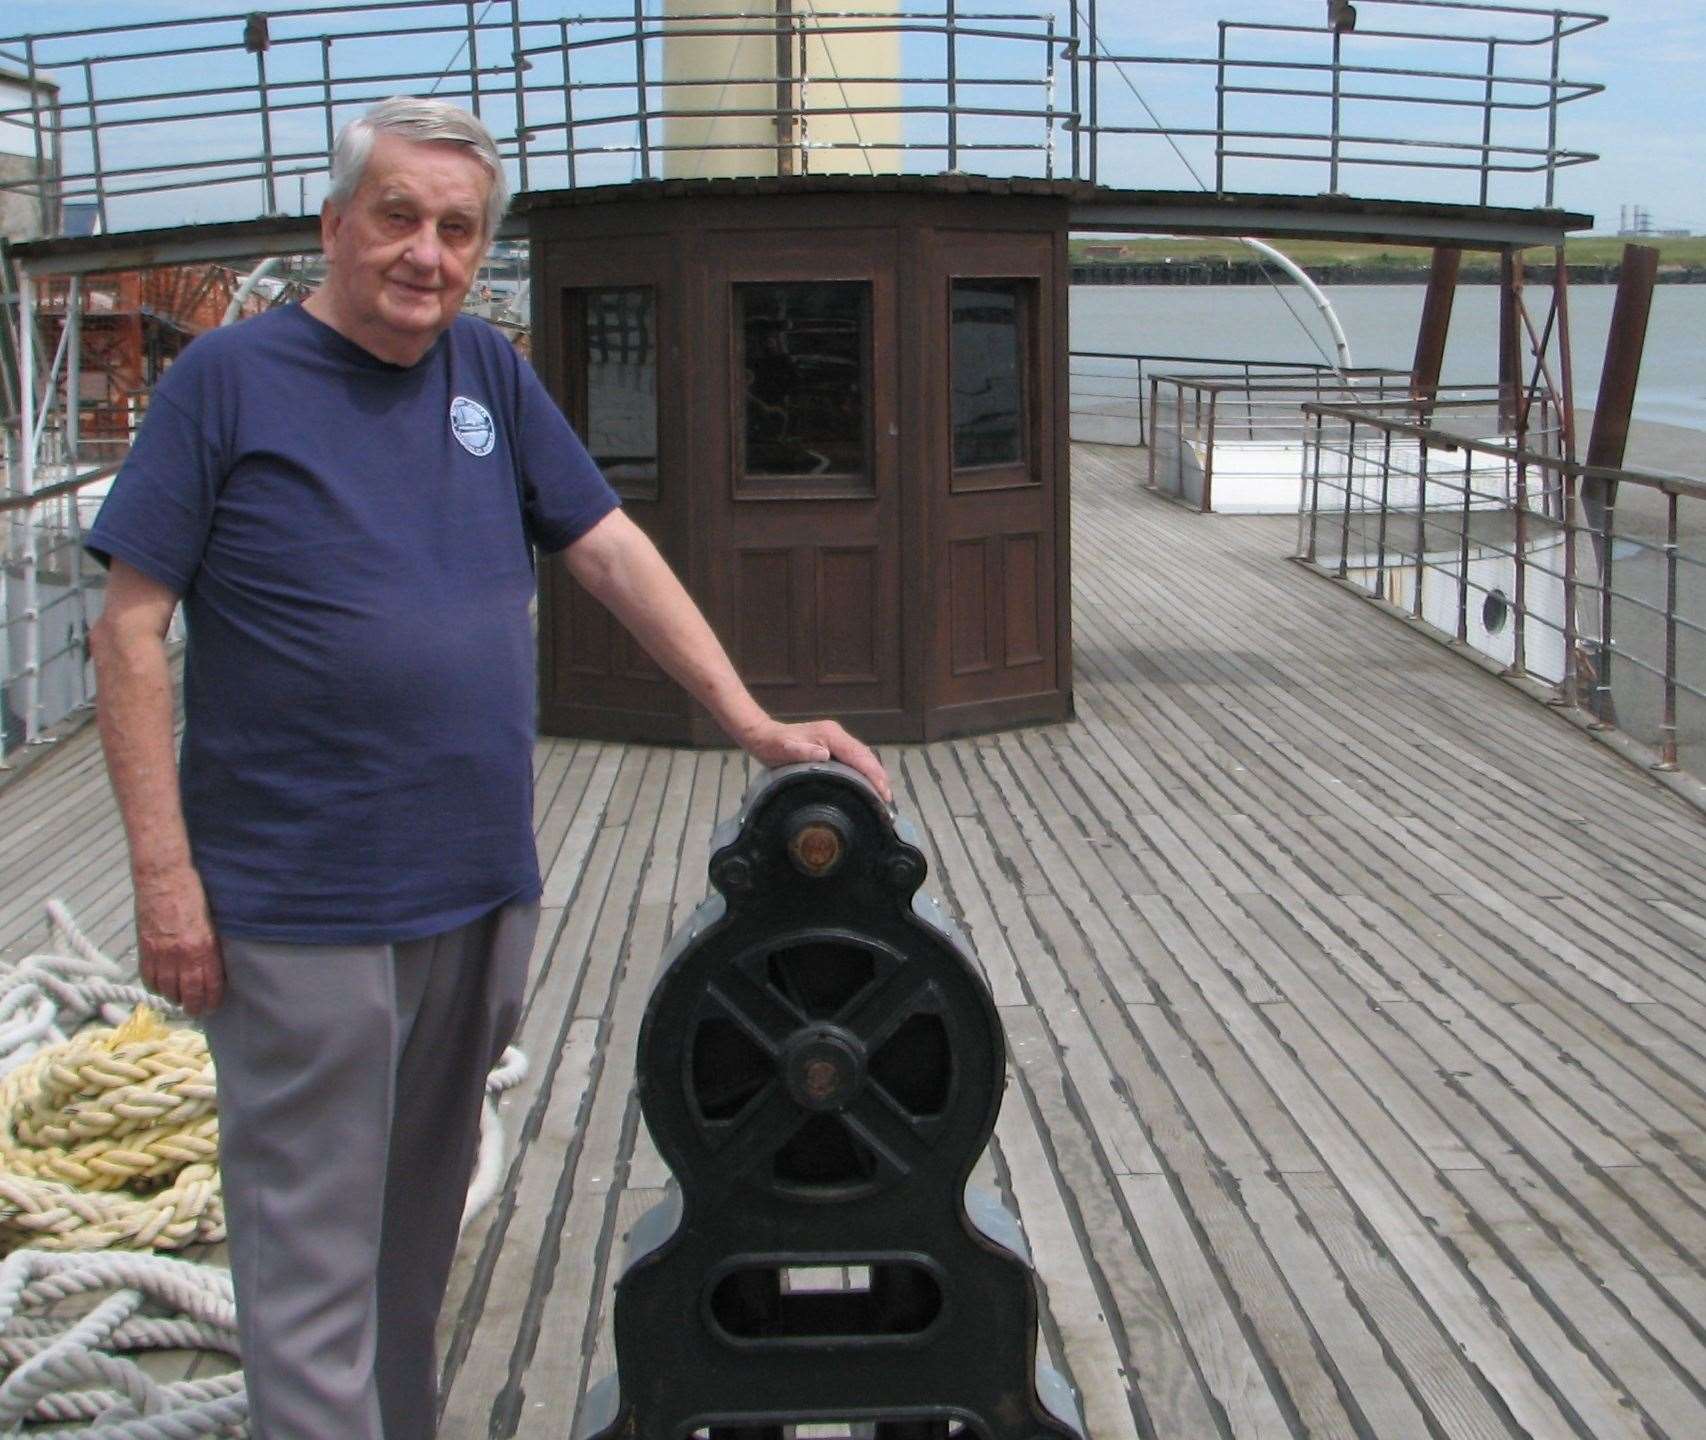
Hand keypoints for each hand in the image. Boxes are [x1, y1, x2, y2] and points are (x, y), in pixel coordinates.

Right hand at [133, 865, 224, 1015]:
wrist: (163, 877)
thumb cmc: (193, 893)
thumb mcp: (212, 921)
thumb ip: (211, 946)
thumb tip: (213, 966)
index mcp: (204, 947)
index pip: (210, 986)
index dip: (211, 1001)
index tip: (213, 1006)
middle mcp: (182, 955)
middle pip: (187, 994)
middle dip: (193, 1007)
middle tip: (196, 1011)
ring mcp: (161, 954)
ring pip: (166, 990)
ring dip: (174, 998)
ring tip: (180, 999)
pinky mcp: (144, 948)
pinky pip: (148, 978)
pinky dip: (155, 986)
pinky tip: (161, 986)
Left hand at [740, 718, 892, 805]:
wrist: (764, 736)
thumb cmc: (773, 745)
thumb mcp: (784, 749)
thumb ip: (802, 751)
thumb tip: (825, 755)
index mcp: (831, 735)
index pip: (859, 755)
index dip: (872, 773)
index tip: (882, 792)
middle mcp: (837, 735)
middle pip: (865, 756)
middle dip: (878, 776)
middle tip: (886, 800)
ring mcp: (836, 739)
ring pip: (862, 757)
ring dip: (873, 774)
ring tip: (881, 795)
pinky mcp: (833, 745)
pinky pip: (854, 758)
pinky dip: (864, 771)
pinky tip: (866, 784)